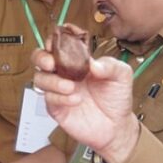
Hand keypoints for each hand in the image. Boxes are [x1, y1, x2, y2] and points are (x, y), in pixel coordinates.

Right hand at [30, 48, 138, 162]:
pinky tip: (75, 99)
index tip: (61, 36)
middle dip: (41, 57)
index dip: (58, 37)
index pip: (61, 44)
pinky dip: (60, 98)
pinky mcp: (56, 107)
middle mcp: (65, 73)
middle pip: (40, 58)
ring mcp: (59, 90)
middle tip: (51, 62)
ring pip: (40, 78)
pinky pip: (48, 98)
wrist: (117, 126)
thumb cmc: (117, 98)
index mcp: (79, 61)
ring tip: (71, 87)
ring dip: (52, 81)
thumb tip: (92, 62)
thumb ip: (110, 65)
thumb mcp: (122, 75)